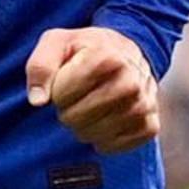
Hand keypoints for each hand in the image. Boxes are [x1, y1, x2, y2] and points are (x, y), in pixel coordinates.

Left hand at [27, 26, 160, 154]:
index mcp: (107, 57)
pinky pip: (117, 146)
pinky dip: (104, 141)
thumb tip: (37, 100)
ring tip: (89, 109)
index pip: (61, 95)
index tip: (65, 80)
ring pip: (96, 135)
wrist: (125, 52)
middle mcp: (131, 81)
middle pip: (77, 118)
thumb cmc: (85, 49)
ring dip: (84, 128)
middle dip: (68, 111)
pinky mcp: (150, 125)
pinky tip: (103, 123)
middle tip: (75, 98)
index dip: (56, 91)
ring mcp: (144, 104)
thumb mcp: (57, 43)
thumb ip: (40, 66)